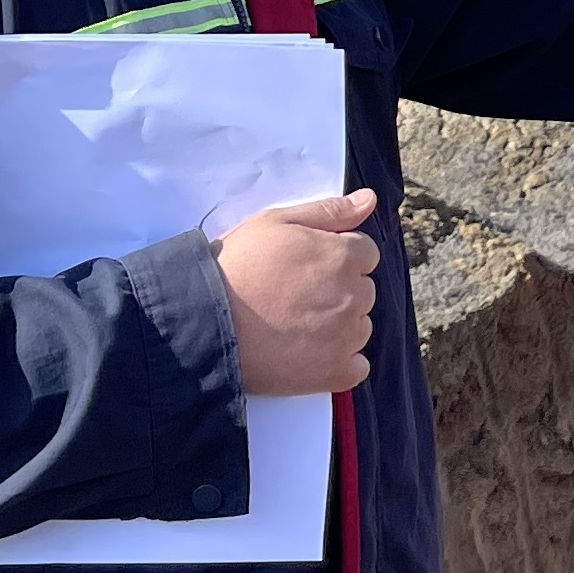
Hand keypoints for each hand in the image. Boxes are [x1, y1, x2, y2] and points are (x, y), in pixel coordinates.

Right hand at [215, 188, 381, 395]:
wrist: (204, 322)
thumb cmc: (236, 267)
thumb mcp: (276, 222)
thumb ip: (330, 210)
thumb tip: (369, 199)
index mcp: (343, 256)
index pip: (366, 254)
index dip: (338, 258)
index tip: (308, 267)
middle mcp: (352, 296)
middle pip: (363, 291)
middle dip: (338, 291)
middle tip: (295, 296)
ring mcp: (345, 337)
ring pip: (359, 328)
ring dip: (339, 327)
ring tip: (294, 324)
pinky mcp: (333, 373)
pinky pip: (356, 368)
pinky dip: (340, 363)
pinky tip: (309, 354)